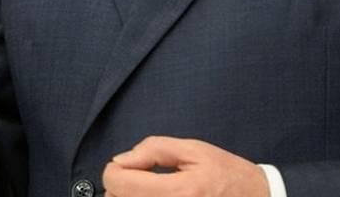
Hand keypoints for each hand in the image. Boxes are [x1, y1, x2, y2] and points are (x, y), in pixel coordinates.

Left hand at [102, 136, 269, 196]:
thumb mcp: (194, 150)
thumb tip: (121, 161)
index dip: (113, 171)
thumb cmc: (226, 174)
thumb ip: (154, 150)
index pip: (121, 186)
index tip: (124, 166)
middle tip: (136, 177)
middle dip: (120, 187)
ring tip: (144, 190)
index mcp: (182, 191)